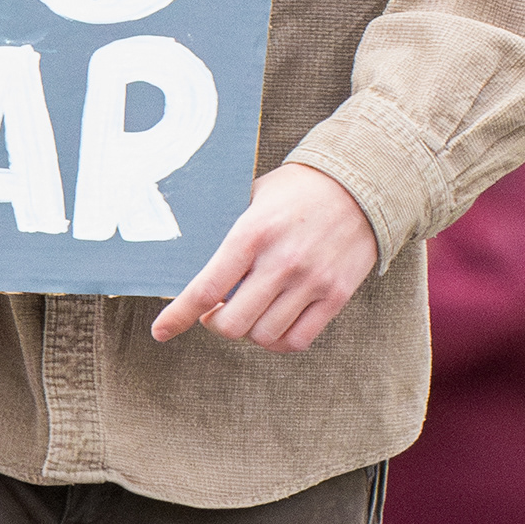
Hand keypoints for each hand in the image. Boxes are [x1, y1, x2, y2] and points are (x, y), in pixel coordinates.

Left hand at [149, 164, 380, 351]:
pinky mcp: (336, 296)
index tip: (161, 330)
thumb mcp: (255, 197)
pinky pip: (297, 340)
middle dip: (215, 324)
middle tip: (216, 312)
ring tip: (250, 312)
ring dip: (248, 332)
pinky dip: (278, 341)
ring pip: (263, 336)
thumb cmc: (299, 189)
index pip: (206, 287)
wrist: (363, 182)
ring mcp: (311, 281)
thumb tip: (196, 264)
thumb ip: (229, 232)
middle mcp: (281, 261)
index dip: (179, 316)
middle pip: (231, 324)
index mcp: (252, 233)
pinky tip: (274, 323)